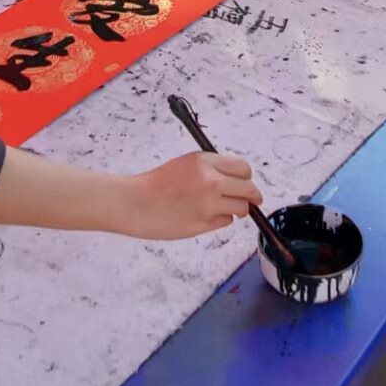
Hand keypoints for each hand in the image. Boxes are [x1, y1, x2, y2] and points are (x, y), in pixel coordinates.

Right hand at [119, 151, 262, 239]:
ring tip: (221, 209)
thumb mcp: (186, 164)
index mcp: (205, 161)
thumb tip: (235, 180)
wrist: (134, 202)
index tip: (245, 183)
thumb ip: (211, 169)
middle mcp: (211, 181)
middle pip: (249, 189)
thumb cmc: (155, 184)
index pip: (243, 168)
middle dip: (251, 196)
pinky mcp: (203, 223)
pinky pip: (225, 222)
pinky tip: (205, 217)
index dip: (246, 178)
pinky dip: (220, 220)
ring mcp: (208, 204)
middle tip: (251, 201)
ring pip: (241, 208)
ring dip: (237, 210)